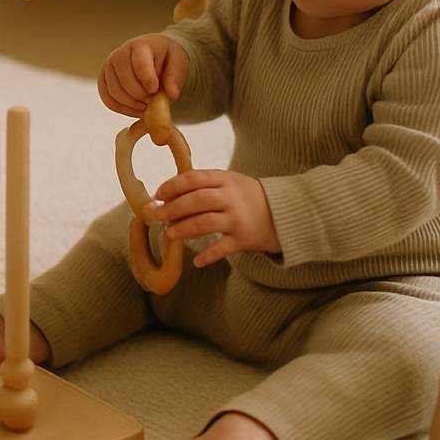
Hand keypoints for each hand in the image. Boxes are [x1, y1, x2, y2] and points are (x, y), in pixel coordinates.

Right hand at [99, 34, 187, 116]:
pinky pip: (108, 100)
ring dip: (133, 105)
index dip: (147, 80)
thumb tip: (172, 95)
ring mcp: (109, 67)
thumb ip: (175, 77)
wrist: (153, 55)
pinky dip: (122, 109)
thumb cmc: (166, 58)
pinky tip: (136, 109)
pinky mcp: (103, 80)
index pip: (139, 63)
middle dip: (142, 96)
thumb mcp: (178, 62)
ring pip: (115, 93)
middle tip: (154, 100)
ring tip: (147, 105)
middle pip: (125, 81)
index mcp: (140, 46)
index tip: (155, 90)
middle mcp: (120, 54)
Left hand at [153, 169, 279, 267]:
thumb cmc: (246, 196)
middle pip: (197, 200)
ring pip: (205, 223)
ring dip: (184, 229)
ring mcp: (238, 218)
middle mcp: (231, 197)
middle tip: (156, 215)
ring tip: (169, 234)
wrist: (282, 213)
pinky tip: (196, 261)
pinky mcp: (244, 239)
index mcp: (225, 179)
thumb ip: (203, 185)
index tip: (158, 194)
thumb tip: (168, 196)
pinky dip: (208, 256)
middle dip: (173, 208)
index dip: (173, 185)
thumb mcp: (229, 182)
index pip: (194, 178)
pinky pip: (222, 249)